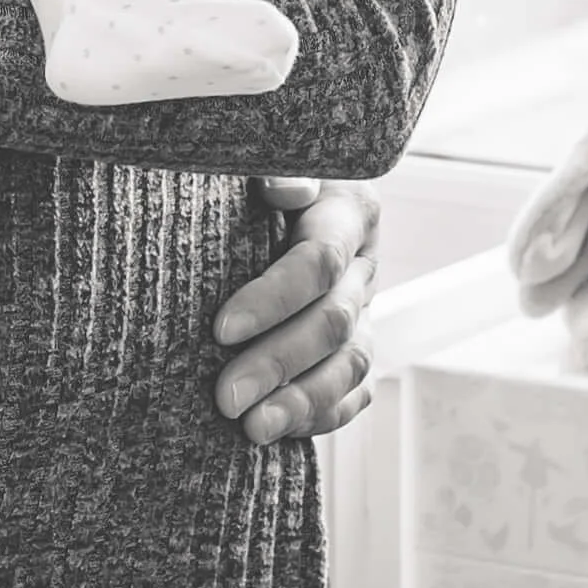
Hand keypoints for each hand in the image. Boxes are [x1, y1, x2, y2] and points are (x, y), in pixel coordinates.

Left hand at [211, 178, 378, 444]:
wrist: (295, 185)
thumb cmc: (261, 168)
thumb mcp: (271, 153)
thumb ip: (276, 169)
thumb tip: (283, 190)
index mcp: (349, 212)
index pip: (318, 262)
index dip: (273, 298)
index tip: (220, 329)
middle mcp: (364, 266)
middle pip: (332, 324)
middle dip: (278, 363)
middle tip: (226, 397)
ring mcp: (367, 310)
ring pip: (350, 366)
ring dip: (301, 402)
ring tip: (252, 429)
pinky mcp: (358, 344)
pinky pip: (355, 391)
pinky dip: (322, 415)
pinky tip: (281, 433)